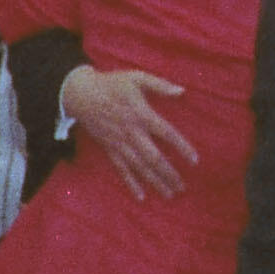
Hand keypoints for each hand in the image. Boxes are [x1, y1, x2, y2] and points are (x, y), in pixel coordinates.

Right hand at [60, 64, 194, 199]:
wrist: (80, 94)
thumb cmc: (111, 84)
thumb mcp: (136, 77)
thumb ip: (160, 85)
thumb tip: (181, 91)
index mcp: (141, 114)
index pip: (166, 133)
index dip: (182, 147)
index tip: (194, 161)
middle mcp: (131, 132)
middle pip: (153, 157)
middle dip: (169, 173)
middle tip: (182, 187)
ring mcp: (119, 143)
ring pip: (139, 167)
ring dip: (154, 182)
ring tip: (169, 194)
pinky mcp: (109, 148)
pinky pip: (121, 169)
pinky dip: (130, 183)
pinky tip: (141, 196)